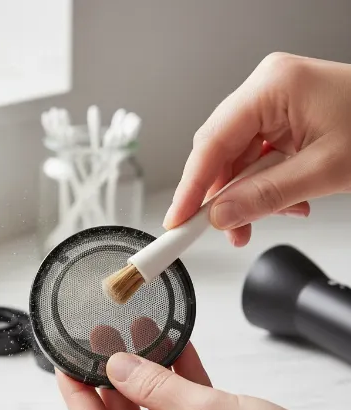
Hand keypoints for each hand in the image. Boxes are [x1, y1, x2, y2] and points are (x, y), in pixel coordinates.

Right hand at [163, 53, 350, 246]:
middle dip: (221, 197)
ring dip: (244, 197)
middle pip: (219, 152)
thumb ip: (265, 196)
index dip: (190, 188)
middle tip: (218, 231)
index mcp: (272, 86)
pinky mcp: (283, 119)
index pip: (212, 143)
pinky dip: (262, 187)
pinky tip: (281, 203)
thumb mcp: (324, 170)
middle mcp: (266, 90)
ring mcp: (274, 104)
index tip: (177, 221)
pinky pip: (256, 159)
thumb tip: (219, 216)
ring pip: (237, 160)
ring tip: (257, 222)